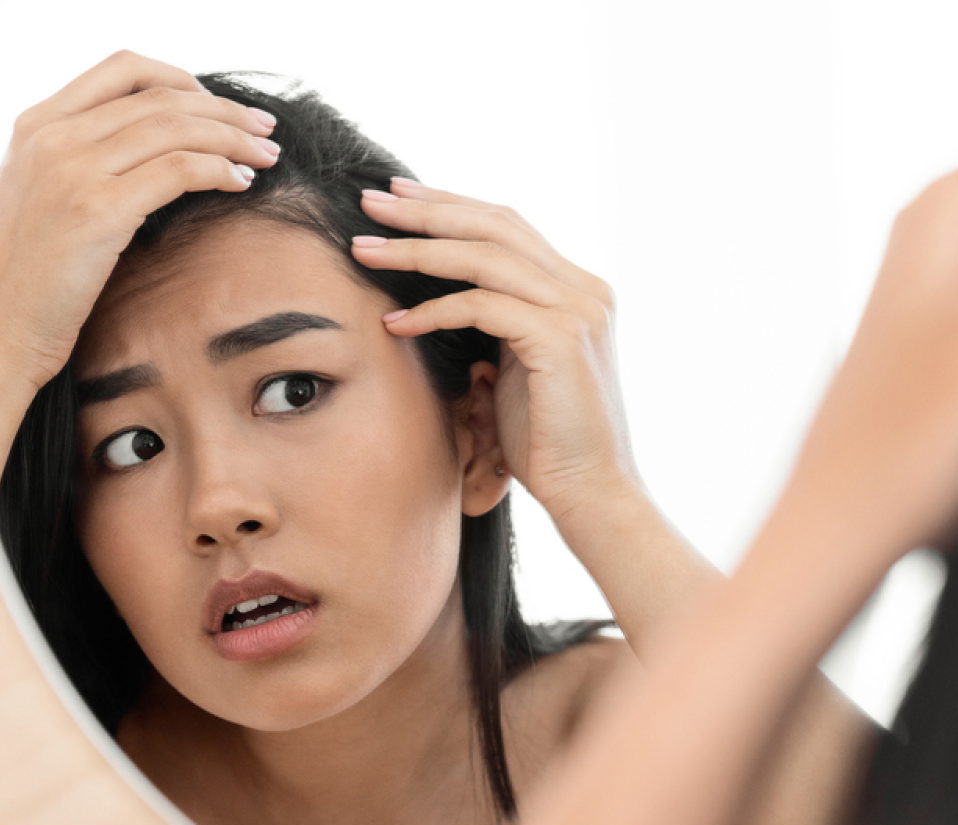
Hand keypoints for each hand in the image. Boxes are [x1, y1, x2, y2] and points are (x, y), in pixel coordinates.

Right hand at [0, 51, 279, 485]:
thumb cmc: (25, 284)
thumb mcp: (40, 203)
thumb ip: (81, 165)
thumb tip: (152, 154)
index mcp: (35, 126)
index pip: (122, 70)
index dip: (181, 79)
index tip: (217, 104)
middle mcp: (50, 136)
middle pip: (160, 97)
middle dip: (223, 109)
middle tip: (263, 129)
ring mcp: (71, 169)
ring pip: (176, 127)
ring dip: (232, 137)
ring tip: (266, 156)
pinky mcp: (97, 211)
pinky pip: (178, 170)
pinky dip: (219, 170)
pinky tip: (241, 184)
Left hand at [349, 180, 634, 525]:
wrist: (593, 494)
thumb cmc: (549, 443)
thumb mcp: (519, 367)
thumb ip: (498, 323)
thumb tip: (446, 297)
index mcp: (578, 289)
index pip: (508, 226)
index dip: (451, 206)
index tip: (398, 198)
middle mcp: (584, 289)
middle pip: (495, 225)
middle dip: (427, 210)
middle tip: (371, 201)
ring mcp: (577, 310)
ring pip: (483, 257)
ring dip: (417, 250)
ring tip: (364, 251)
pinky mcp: (560, 339)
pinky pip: (481, 307)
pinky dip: (433, 310)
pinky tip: (395, 323)